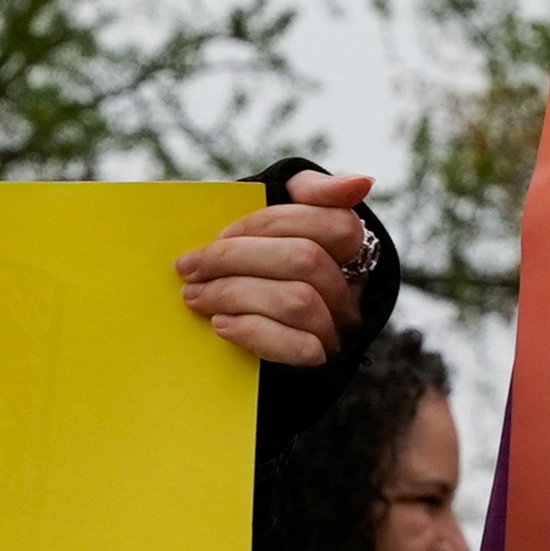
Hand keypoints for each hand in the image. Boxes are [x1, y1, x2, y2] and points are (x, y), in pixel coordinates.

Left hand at [177, 171, 374, 367]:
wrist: (242, 351)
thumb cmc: (260, 268)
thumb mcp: (278, 225)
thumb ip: (309, 193)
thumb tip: (359, 183)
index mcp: (348, 252)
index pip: (335, 223)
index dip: (273, 223)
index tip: (222, 233)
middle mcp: (352, 291)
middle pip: (306, 260)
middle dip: (238, 258)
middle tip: (189, 267)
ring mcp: (339, 330)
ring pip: (297, 301)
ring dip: (234, 293)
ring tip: (194, 296)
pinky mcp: (319, 367)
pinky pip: (298, 348)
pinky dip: (253, 331)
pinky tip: (221, 326)